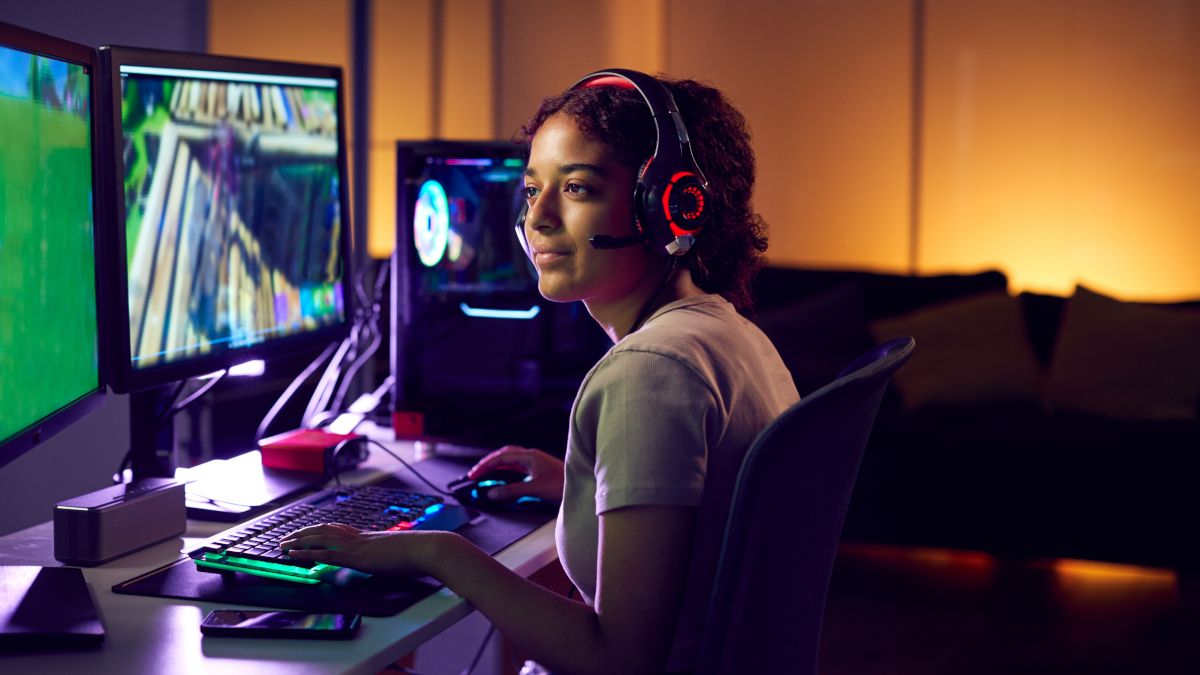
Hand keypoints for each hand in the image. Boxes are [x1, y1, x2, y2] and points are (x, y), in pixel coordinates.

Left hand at [279, 523, 448, 575]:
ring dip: (298, 541)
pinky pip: (324, 553)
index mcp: (370, 535)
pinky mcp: (355, 556)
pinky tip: (294, 555)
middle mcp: (359, 536)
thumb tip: (392, 560)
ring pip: (319, 538)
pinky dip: (306, 553)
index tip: (310, 531)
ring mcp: (356, 544)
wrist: (426, 548)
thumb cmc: (419, 553)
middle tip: (287, 538)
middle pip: (324, 530)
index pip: (340, 528)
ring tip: (283, 545)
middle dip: (304, 533)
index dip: (322, 530)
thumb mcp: (401, 553)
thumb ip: (390, 555)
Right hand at [468, 445, 564, 501]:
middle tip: (475, 473)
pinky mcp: (538, 468)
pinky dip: (505, 470)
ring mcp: (535, 461)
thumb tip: (492, 493)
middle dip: (488, 463)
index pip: (501, 458)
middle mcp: (531, 456)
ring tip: (484, 474)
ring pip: (510, 459)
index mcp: (529, 456)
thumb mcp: (535, 489)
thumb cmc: (562, 484)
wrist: (582, 483)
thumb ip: (512, 490)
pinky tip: (502, 477)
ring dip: (496, 465)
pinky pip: (516, 466)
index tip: (474, 475)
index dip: (485, 466)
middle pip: (503, 455)